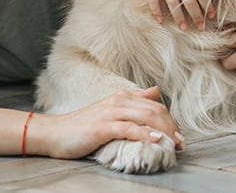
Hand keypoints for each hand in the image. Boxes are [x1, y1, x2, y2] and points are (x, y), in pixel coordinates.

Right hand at [31, 86, 183, 158]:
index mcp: (122, 96)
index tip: (178, 136)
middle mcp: (119, 100)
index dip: (170, 120)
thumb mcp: (110, 109)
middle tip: (181, 143)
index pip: (155, 105)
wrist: (54, 133)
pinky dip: (146, 134)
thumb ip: (133, 101)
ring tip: (174, 143)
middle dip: (172, 127)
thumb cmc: (81, 125)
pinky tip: (156, 140)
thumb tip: (155, 92)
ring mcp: (111, 112)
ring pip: (146, 117)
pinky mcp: (103, 127)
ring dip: (165, 131)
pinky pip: (130, 128)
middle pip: (155, 110)